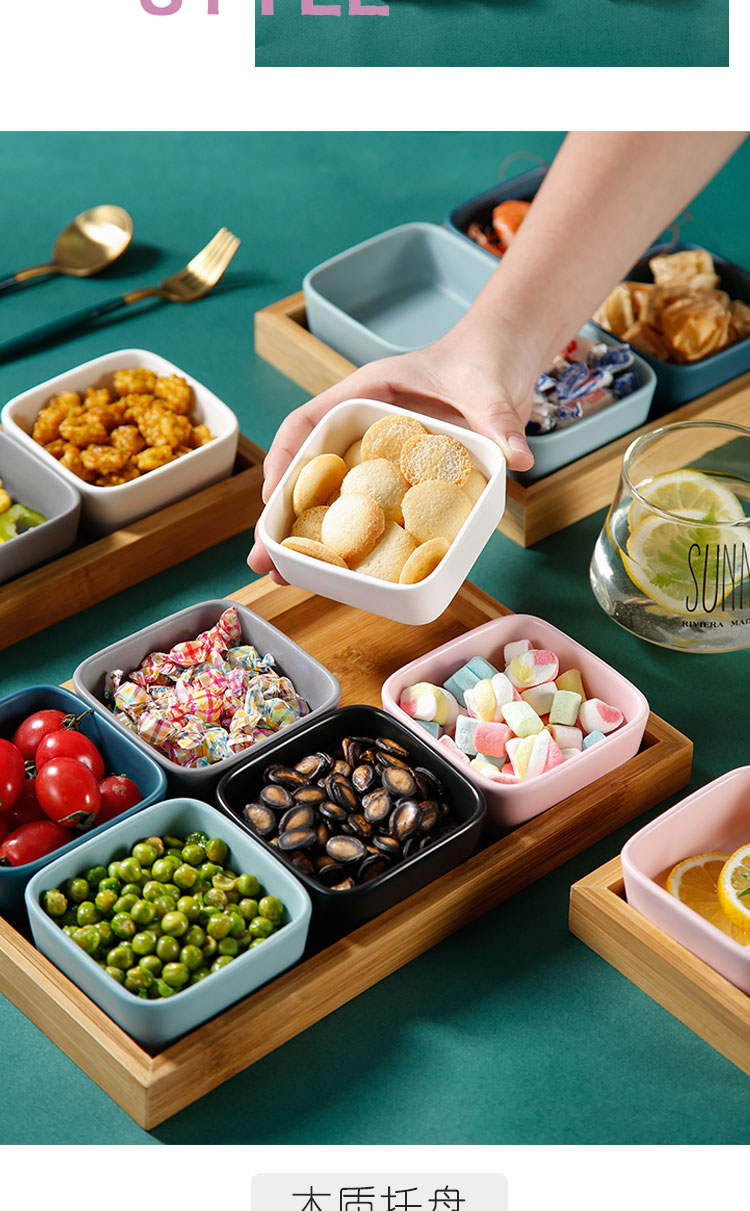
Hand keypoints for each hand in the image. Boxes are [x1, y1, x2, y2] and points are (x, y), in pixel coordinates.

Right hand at [248, 333, 536, 578]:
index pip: (307, 423)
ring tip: (289, 577)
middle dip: (282, 516)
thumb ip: (499, 420)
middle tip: (265, 563)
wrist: (504, 359)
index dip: (285, 462)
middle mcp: (363, 426)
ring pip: (330, 493)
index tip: (271, 502)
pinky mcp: (396, 474)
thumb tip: (518, 458)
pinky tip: (342, 568)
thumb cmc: (484, 360)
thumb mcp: (488, 390)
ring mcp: (377, 453)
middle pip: (309, 470)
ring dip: (308, 534)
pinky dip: (350, 535)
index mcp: (367, 393)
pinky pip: (364, 505)